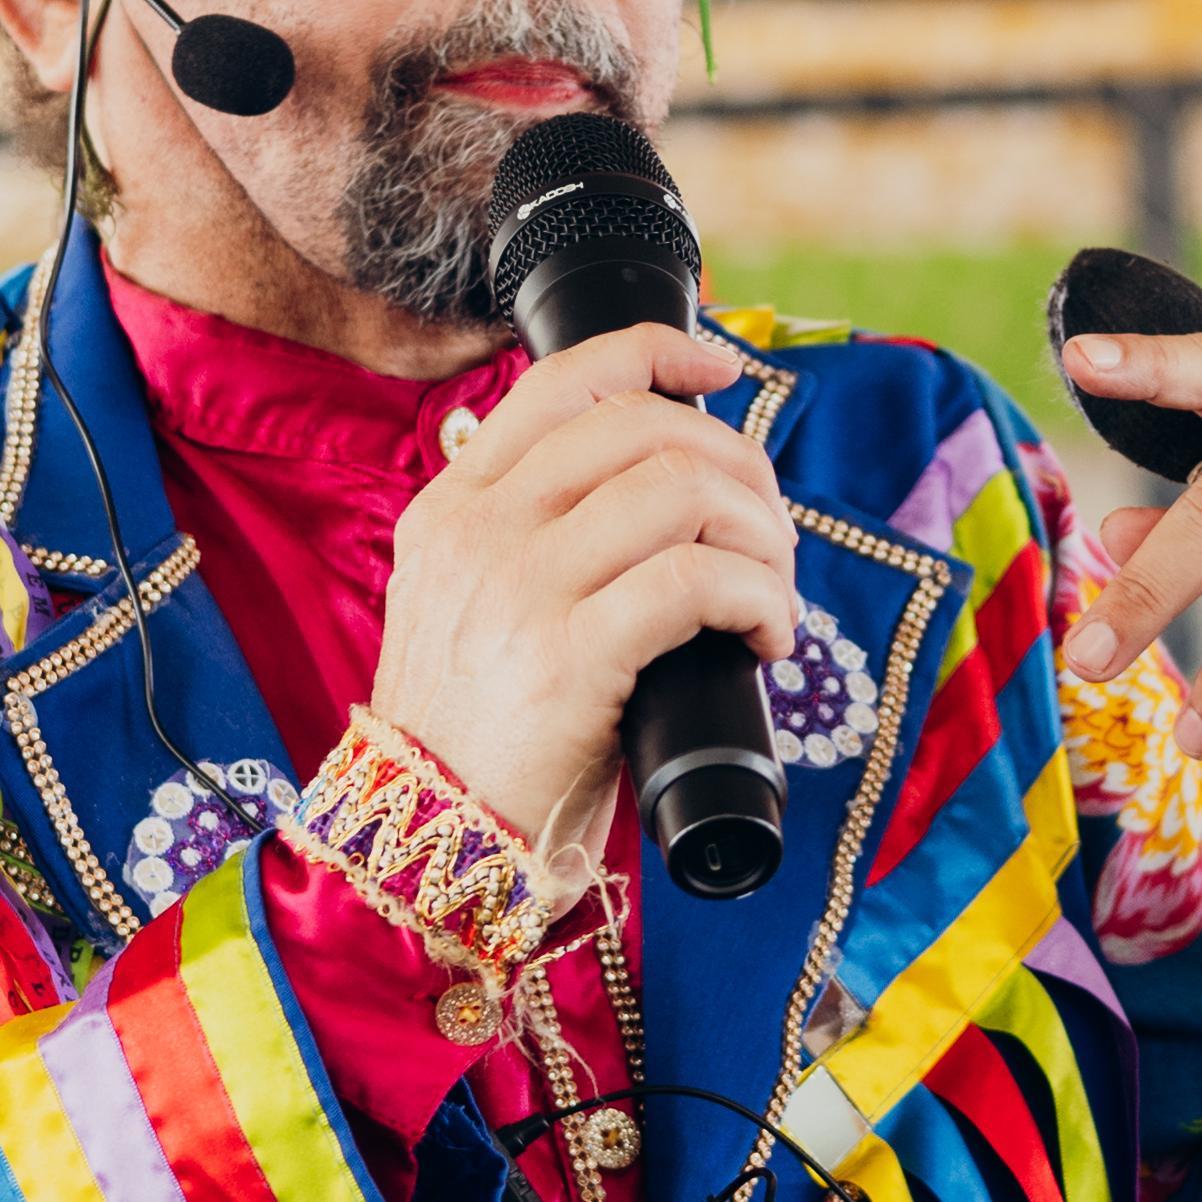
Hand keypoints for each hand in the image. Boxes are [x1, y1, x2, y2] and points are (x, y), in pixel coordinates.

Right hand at [371, 323, 800, 853]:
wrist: (428, 846)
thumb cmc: (476, 738)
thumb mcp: (469, 610)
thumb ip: (527, 543)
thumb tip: (661, 495)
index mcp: (453, 507)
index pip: (564, 380)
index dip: (660, 355)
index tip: (724, 372)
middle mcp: (480, 530)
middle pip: (644, 426)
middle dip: (740, 465)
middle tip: (770, 533)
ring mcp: (519, 588)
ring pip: (683, 490)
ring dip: (762, 535)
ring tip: (773, 592)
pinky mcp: (566, 657)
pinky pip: (696, 581)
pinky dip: (759, 597)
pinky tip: (766, 637)